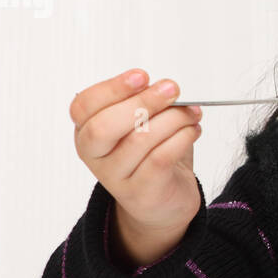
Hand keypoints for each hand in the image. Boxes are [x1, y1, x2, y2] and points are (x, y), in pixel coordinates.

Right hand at [70, 69, 204, 241]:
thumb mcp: (140, 125)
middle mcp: (95, 156)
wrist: (164, 202)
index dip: (112, 88)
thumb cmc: (152, 155)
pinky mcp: (142, 193)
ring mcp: (116, 178)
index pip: (84, 106)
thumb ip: (143, 104)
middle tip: (172, 90)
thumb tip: (162, 87)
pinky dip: (182, 138)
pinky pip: (161, 158)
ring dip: (173, 119)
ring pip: (140, 139)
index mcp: (87, 132)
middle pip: (105, 126)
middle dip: (144, 101)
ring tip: (191, 112)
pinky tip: (193, 130)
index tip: (142, 76)